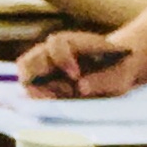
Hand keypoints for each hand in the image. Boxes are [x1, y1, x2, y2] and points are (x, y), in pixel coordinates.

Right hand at [16, 30, 141, 97]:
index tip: (76, 76)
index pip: (57, 44)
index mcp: (74, 42)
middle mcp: (54, 52)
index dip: (62, 59)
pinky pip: (30, 88)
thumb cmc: (120, 70)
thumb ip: (103, 80)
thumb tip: (80, 87)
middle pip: (30, 59)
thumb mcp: (120, 76)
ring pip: (25, 74)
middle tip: (54, 97)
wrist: (116, 72)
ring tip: (56, 101)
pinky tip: (56, 103)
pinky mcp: (44, 82)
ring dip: (36, 91)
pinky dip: (38, 98)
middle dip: (37, 79)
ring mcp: (46, 67)